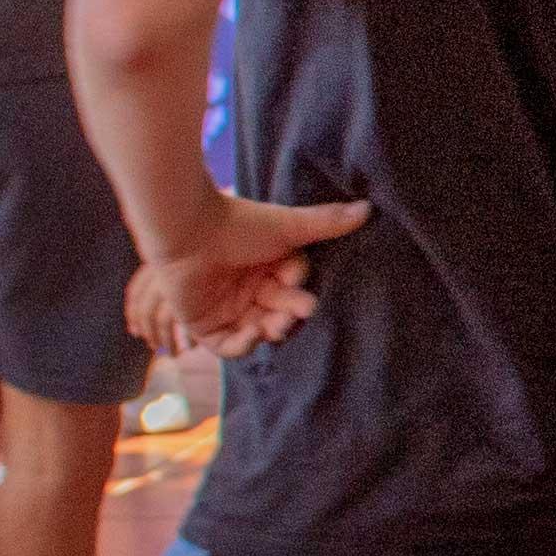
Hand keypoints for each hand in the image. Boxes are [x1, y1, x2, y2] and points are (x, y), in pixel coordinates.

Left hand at [126, 188, 367, 356]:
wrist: (187, 230)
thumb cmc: (236, 224)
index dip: (298, 287)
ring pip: (258, 331)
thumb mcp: (288, 227)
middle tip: (299, 311)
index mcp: (266, 267)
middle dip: (290, 314)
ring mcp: (226, 308)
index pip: (291, 287)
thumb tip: (368, 208)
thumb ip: (326, 222)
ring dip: (270, 331)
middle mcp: (248, 288)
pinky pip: (227, 346)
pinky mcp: (203, 324)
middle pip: (278, 311)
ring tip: (275, 325)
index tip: (297, 280)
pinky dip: (242, 346)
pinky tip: (252, 334)